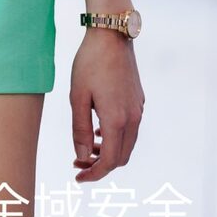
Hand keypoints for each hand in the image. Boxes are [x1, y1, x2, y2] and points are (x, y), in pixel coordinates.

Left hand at [70, 28, 143, 181]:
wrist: (111, 37)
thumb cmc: (89, 64)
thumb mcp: (77, 97)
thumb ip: (80, 130)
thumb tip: (82, 158)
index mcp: (117, 120)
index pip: (110, 161)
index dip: (94, 174)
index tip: (78, 179)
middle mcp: (133, 118)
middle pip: (122, 157)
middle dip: (100, 166)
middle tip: (77, 165)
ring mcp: (139, 110)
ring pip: (127, 144)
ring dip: (108, 153)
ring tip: (85, 150)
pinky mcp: (138, 102)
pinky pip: (129, 130)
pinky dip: (114, 139)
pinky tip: (97, 132)